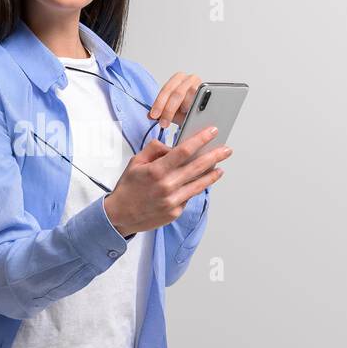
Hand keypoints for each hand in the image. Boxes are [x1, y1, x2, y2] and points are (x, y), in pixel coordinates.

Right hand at [103, 125, 230, 236]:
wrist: (120, 215)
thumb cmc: (128, 188)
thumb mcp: (136, 162)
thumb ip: (155, 150)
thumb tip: (172, 146)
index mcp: (156, 170)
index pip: (184, 151)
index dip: (201, 140)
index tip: (212, 132)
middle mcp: (167, 186)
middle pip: (198, 167)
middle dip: (215, 156)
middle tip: (226, 150)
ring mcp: (173, 201)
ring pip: (199, 184)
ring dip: (212, 175)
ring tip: (220, 168)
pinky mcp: (175, 212)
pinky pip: (189, 196)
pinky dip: (195, 188)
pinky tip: (199, 183)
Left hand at [148, 71, 203, 128]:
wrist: (202, 110)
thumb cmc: (187, 109)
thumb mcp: (172, 110)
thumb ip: (161, 112)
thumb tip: (150, 116)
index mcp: (177, 79)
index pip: (166, 90)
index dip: (159, 103)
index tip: (154, 116)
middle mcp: (188, 78)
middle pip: (176, 93)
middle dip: (168, 110)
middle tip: (164, 123)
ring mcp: (200, 84)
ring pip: (189, 97)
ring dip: (183, 109)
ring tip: (180, 118)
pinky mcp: (209, 91)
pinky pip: (200, 100)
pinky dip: (194, 108)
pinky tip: (190, 114)